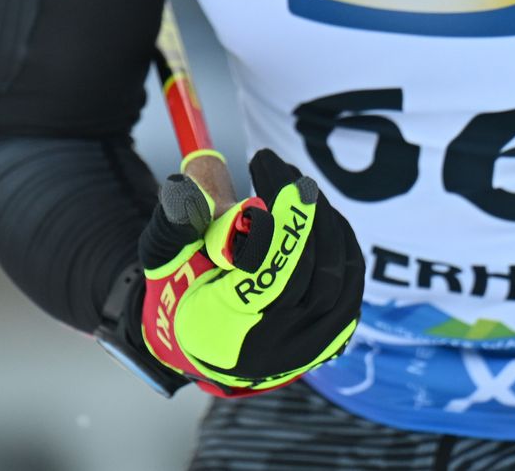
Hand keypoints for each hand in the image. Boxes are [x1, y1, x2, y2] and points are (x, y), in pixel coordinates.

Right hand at [139, 148, 363, 397]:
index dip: (272, 222)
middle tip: (277, 165)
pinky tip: (320, 212)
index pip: (264, 275)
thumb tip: (186, 189)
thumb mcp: (163, 258)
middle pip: (304, 271)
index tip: (265, 167)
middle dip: (297, 210)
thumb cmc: (180, 290)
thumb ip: (174, 224)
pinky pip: (351, 281)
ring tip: (294, 186)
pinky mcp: (333, 334)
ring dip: (320, 218)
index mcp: (224, 333)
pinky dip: (341, 239)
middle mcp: (272, 349)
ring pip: (335, 273)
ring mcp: (308, 346)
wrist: (205, 340)